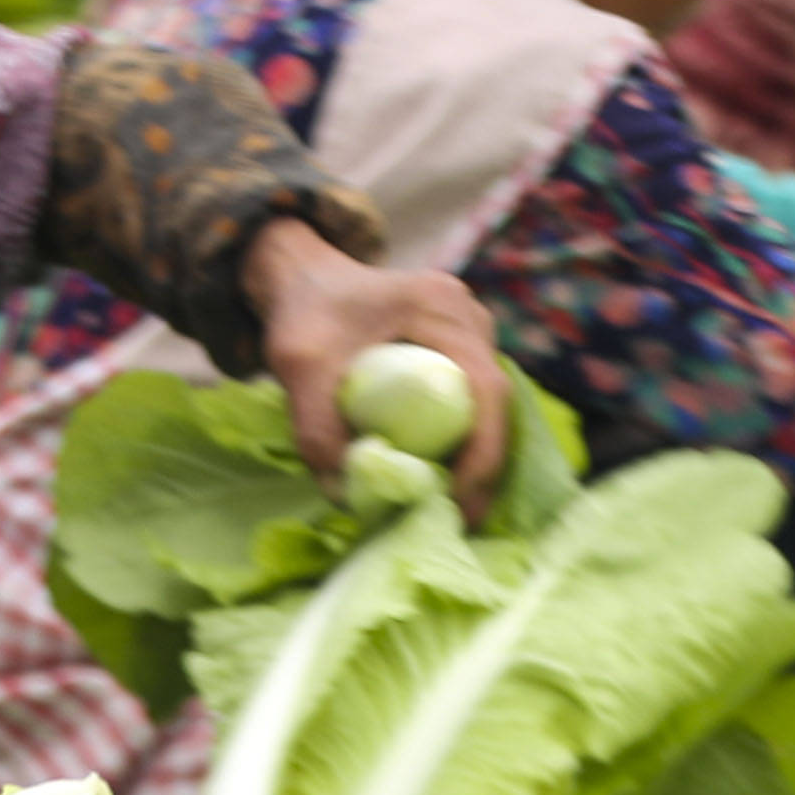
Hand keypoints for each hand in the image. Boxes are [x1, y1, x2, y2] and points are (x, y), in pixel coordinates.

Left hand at [243, 216, 511, 510]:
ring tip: (454, 507)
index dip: (482, 450)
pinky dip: (462, 437)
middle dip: (484, 464)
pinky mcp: (458, 344)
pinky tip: (442, 475)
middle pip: (496, 401)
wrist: (302, 275)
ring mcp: (469, 329)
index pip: (486, 387)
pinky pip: (472, 397)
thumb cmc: (302, 312)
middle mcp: (468, 315)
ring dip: (477, 454)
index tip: (460, 499)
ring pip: (489, 403)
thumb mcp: (298, 365)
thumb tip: (343, 492)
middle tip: (462, 520)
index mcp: (441, 307)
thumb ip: (315, 426)